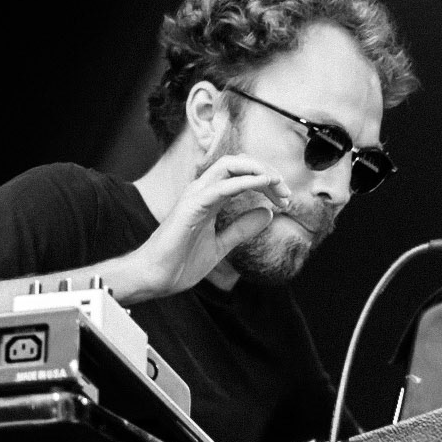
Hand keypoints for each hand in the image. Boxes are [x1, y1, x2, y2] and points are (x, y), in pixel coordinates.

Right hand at [115, 155, 291, 300]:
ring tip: (279, 184)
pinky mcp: (191, 206)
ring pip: (230, 165)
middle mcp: (202, 191)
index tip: (286, 200)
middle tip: (287, 192)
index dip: (267, 182)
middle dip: (267, 171)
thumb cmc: (180, 262)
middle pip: (238, 163)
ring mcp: (195, 196)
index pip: (242, 175)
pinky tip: (264, 186)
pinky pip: (222, 187)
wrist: (155, 278)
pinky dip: (246, 182)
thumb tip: (267, 214)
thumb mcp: (221, 245)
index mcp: (209, 198)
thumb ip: (242, 229)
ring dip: (259, 171)